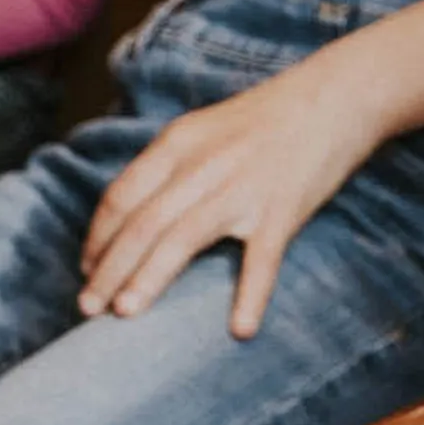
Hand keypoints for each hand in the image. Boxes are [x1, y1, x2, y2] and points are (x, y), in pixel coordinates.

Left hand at [78, 58, 384, 334]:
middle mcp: (203, 164)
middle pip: (142, 223)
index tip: (86, 269)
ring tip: (124, 314)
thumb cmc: (269, 117)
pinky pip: (261, 259)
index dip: (98, 238)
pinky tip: (240, 328)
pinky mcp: (282, 209)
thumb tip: (136, 213)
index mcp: (179, 141)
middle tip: (88, 307)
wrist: (337, 96)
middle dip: (109, 269)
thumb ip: (173, 165)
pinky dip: (250, 295)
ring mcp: (243, 187)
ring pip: (182, 239)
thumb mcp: (207, 128)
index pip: (122, 196)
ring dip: (148, 279)